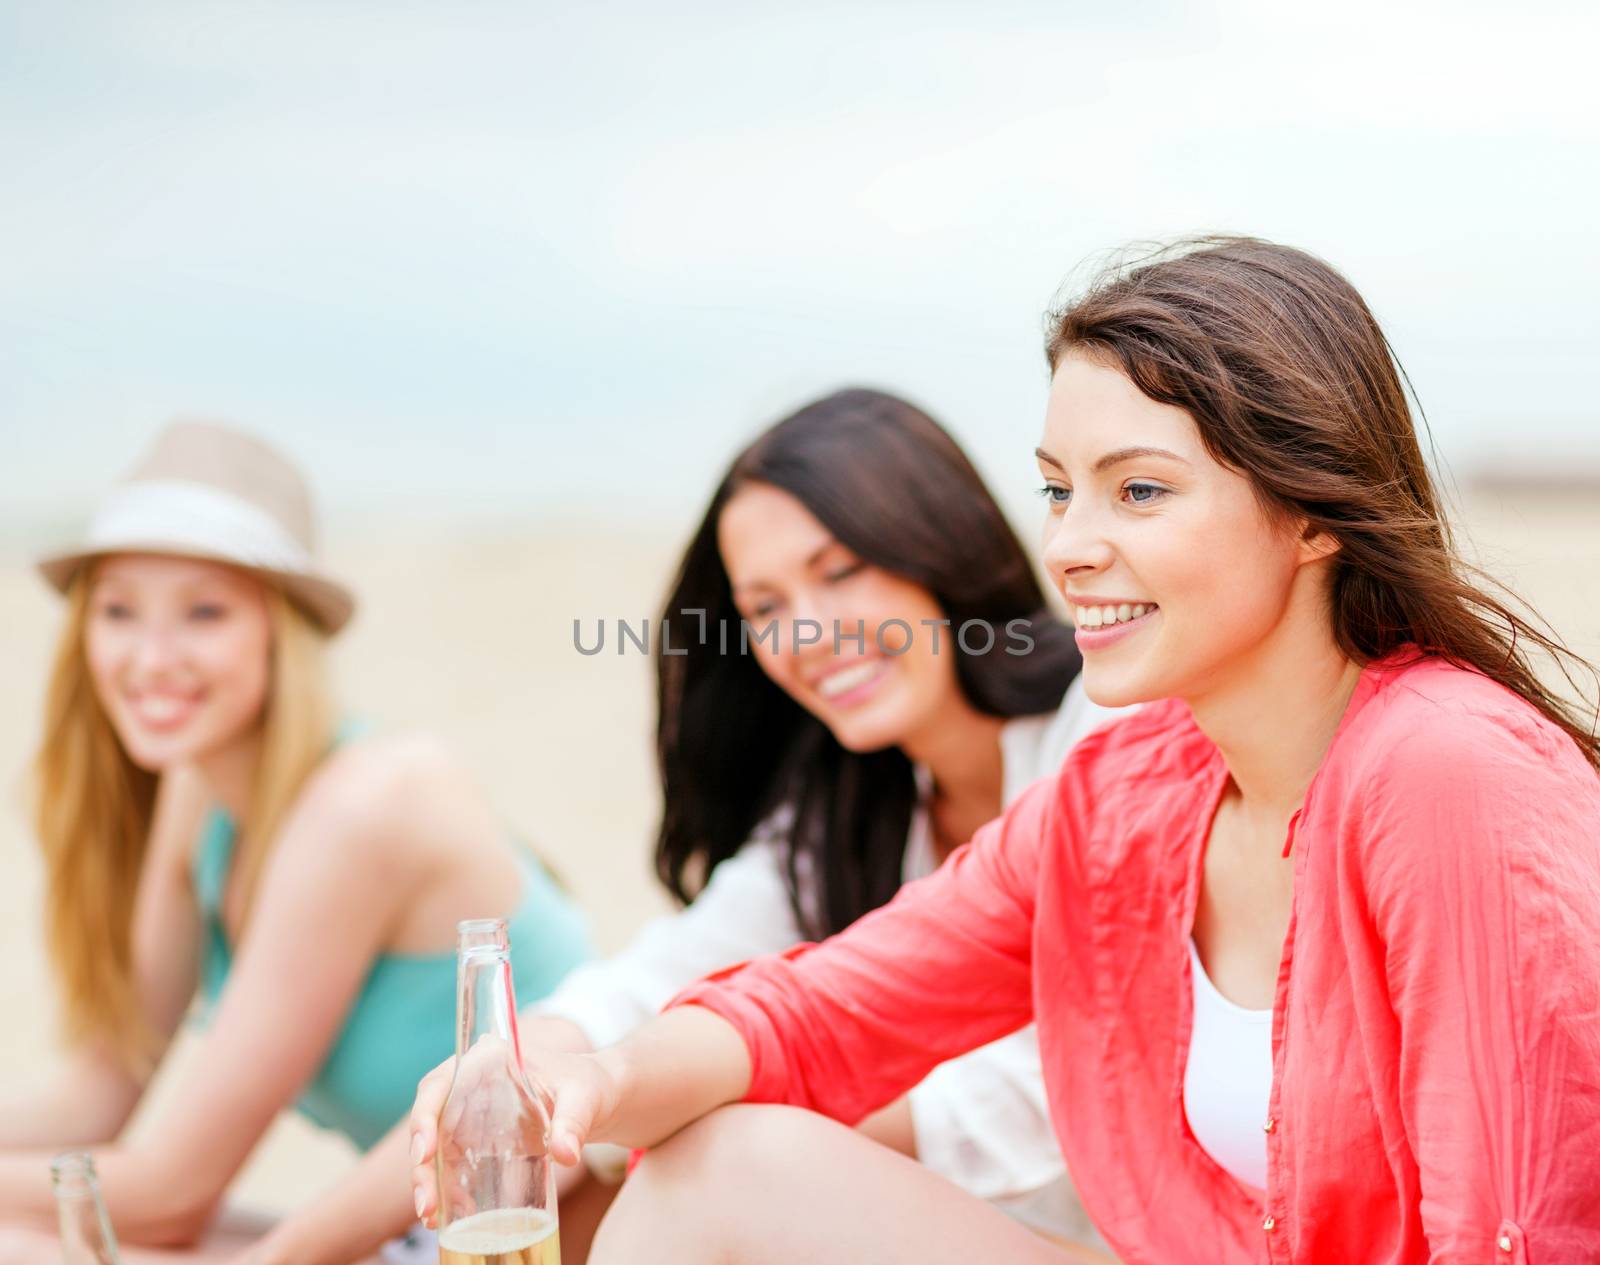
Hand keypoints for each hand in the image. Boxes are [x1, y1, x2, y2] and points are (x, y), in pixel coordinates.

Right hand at [408, 1037, 622, 1228]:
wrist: (600, 1100)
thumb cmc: (590, 1086)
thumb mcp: (585, 1097)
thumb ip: (575, 1121)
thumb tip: (566, 1155)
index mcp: (487, 1060)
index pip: (439, 1083)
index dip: (424, 1116)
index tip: (425, 1151)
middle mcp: (470, 1086)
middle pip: (429, 1121)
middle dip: (422, 1165)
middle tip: (428, 1204)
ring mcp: (471, 1115)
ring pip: (434, 1148)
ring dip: (429, 1183)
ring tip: (433, 1217)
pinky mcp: (478, 1141)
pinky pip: (452, 1165)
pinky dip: (446, 1189)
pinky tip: (447, 1217)